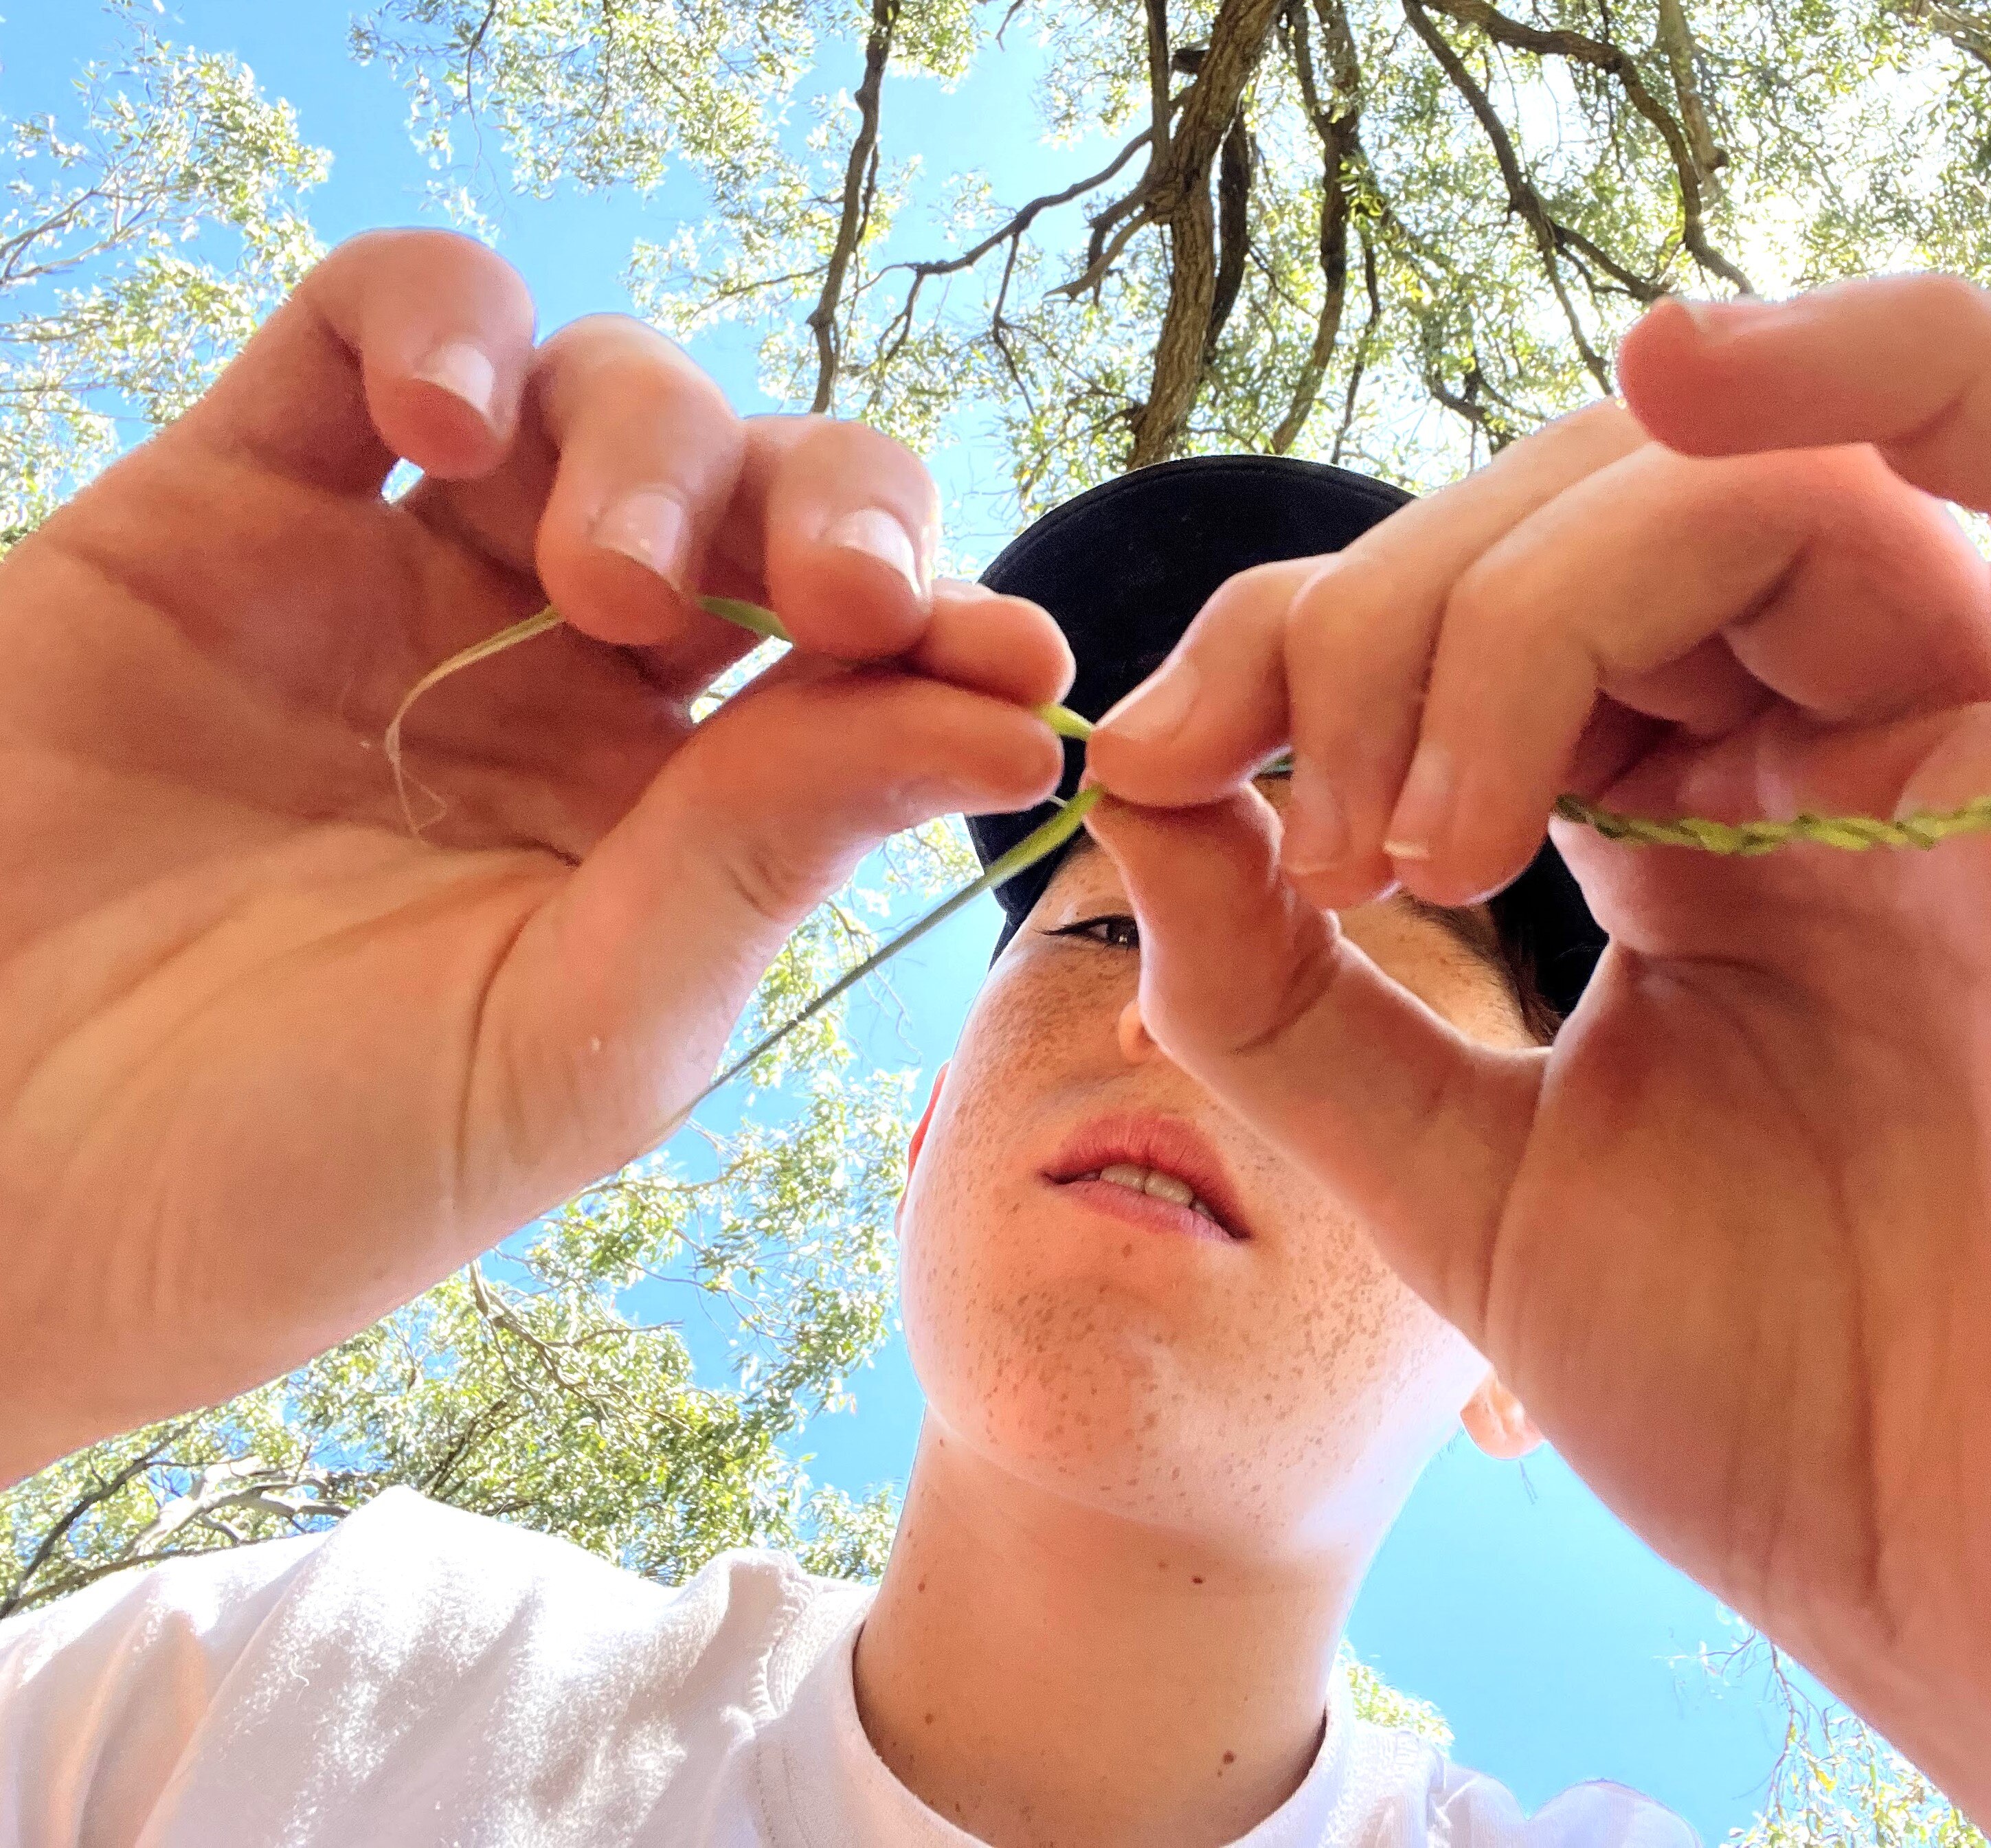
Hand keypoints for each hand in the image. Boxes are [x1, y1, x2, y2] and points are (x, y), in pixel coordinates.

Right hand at [0, 230, 1066, 1481]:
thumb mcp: (574, 1043)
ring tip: (609, 576)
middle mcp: (560, 688)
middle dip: (830, 513)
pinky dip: (443, 325)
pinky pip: (368, 329)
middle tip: (833, 600)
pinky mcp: (226, 504)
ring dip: (654, 436)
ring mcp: (399, 583)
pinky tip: (449, 429)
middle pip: (763, 498)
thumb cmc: (288, 1173)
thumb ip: (772, 857)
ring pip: (596, 392)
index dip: (951, 630)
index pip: (863, 667)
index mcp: (675, 823)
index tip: (1016, 656)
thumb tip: (1022, 723)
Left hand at [1086, 279, 1990, 1841]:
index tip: (1150, 760)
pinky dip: (1906, 359)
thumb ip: (1303, 1001)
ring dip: (1527, 593)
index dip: (1297, 637)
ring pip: (1771, 487)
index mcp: (1722, 837)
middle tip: (1306, 831)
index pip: (1501, 609)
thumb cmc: (1800, 1428)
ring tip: (1431, 834)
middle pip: (1611, 517)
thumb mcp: (1472, 1195)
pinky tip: (1681, 384)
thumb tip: (1140, 791)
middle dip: (1388, 619)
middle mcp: (1868, 760)